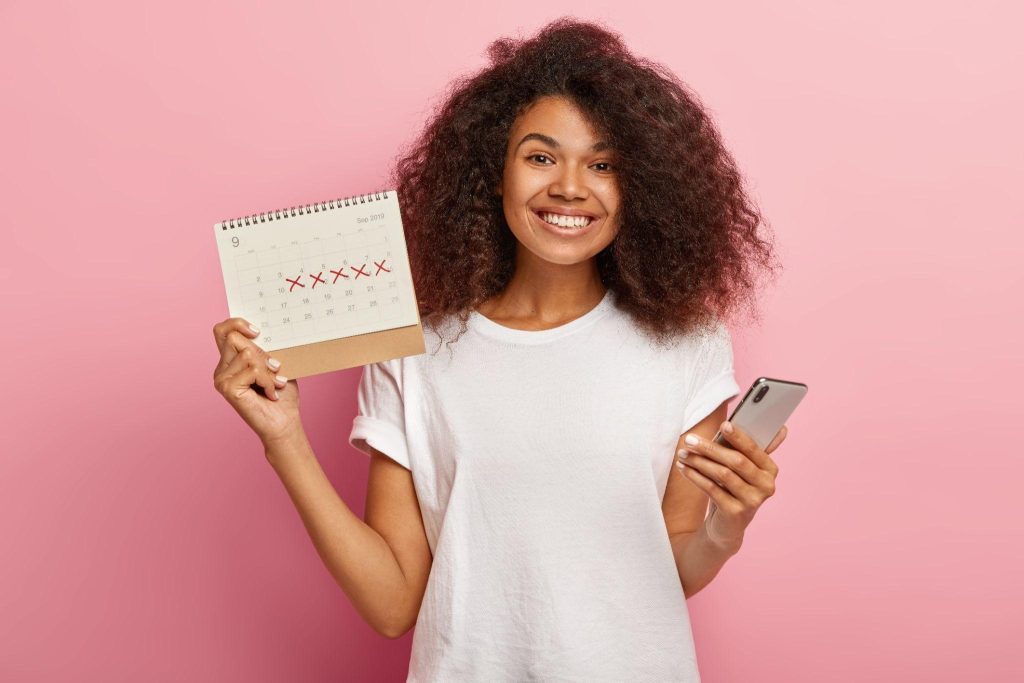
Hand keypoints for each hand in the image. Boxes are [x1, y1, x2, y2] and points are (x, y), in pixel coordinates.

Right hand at [212, 318, 302, 447]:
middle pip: (234, 338)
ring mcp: (221, 378)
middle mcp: (221, 368)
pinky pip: (251, 369)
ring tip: (274, 384)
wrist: (284, 423)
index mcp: (230, 360)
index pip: (222, 331)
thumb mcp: (274, 363)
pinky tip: (270, 393)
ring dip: (267, 369)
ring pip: (246, 353)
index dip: (236, 323)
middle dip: (261, 351)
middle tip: (275, 368)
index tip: (258, 331)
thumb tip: (262, 330)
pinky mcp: (227, 388)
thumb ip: (264, 347)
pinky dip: (267, 380)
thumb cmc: (281, 394)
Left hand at [674, 422, 787, 550]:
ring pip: (722, 474)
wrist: (727, 525)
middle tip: (689, 439)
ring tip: (682, 454)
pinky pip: (712, 489)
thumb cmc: (732, 487)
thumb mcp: (739, 468)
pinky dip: (695, 476)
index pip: (755, 449)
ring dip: (699, 462)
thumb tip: (739, 424)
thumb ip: (740, 448)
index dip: (739, 436)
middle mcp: (766, 486)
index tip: (723, 424)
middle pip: (736, 461)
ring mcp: (753, 501)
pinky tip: (684, 468)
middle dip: (710, 448)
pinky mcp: (736, 513)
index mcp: (770, 470)